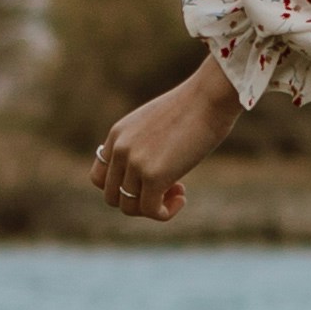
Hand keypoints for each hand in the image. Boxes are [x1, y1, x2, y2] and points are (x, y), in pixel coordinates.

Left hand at [91, 57, 244, 220]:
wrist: (210, 96)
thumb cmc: (195, 106)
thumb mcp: (158, 124)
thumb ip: (146, 145)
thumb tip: (154, 173)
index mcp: (117, 134)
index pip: (100, 177)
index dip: (122, 187)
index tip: (149, 181)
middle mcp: (120, 149)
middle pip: (112, 196)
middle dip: (139, 200)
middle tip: (168, 187)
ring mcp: (134, 162)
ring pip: (129, 207)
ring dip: (153, 207)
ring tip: (178, 192)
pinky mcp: (154, 176)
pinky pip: (151, 210)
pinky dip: (164, 212)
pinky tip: (182, 198)